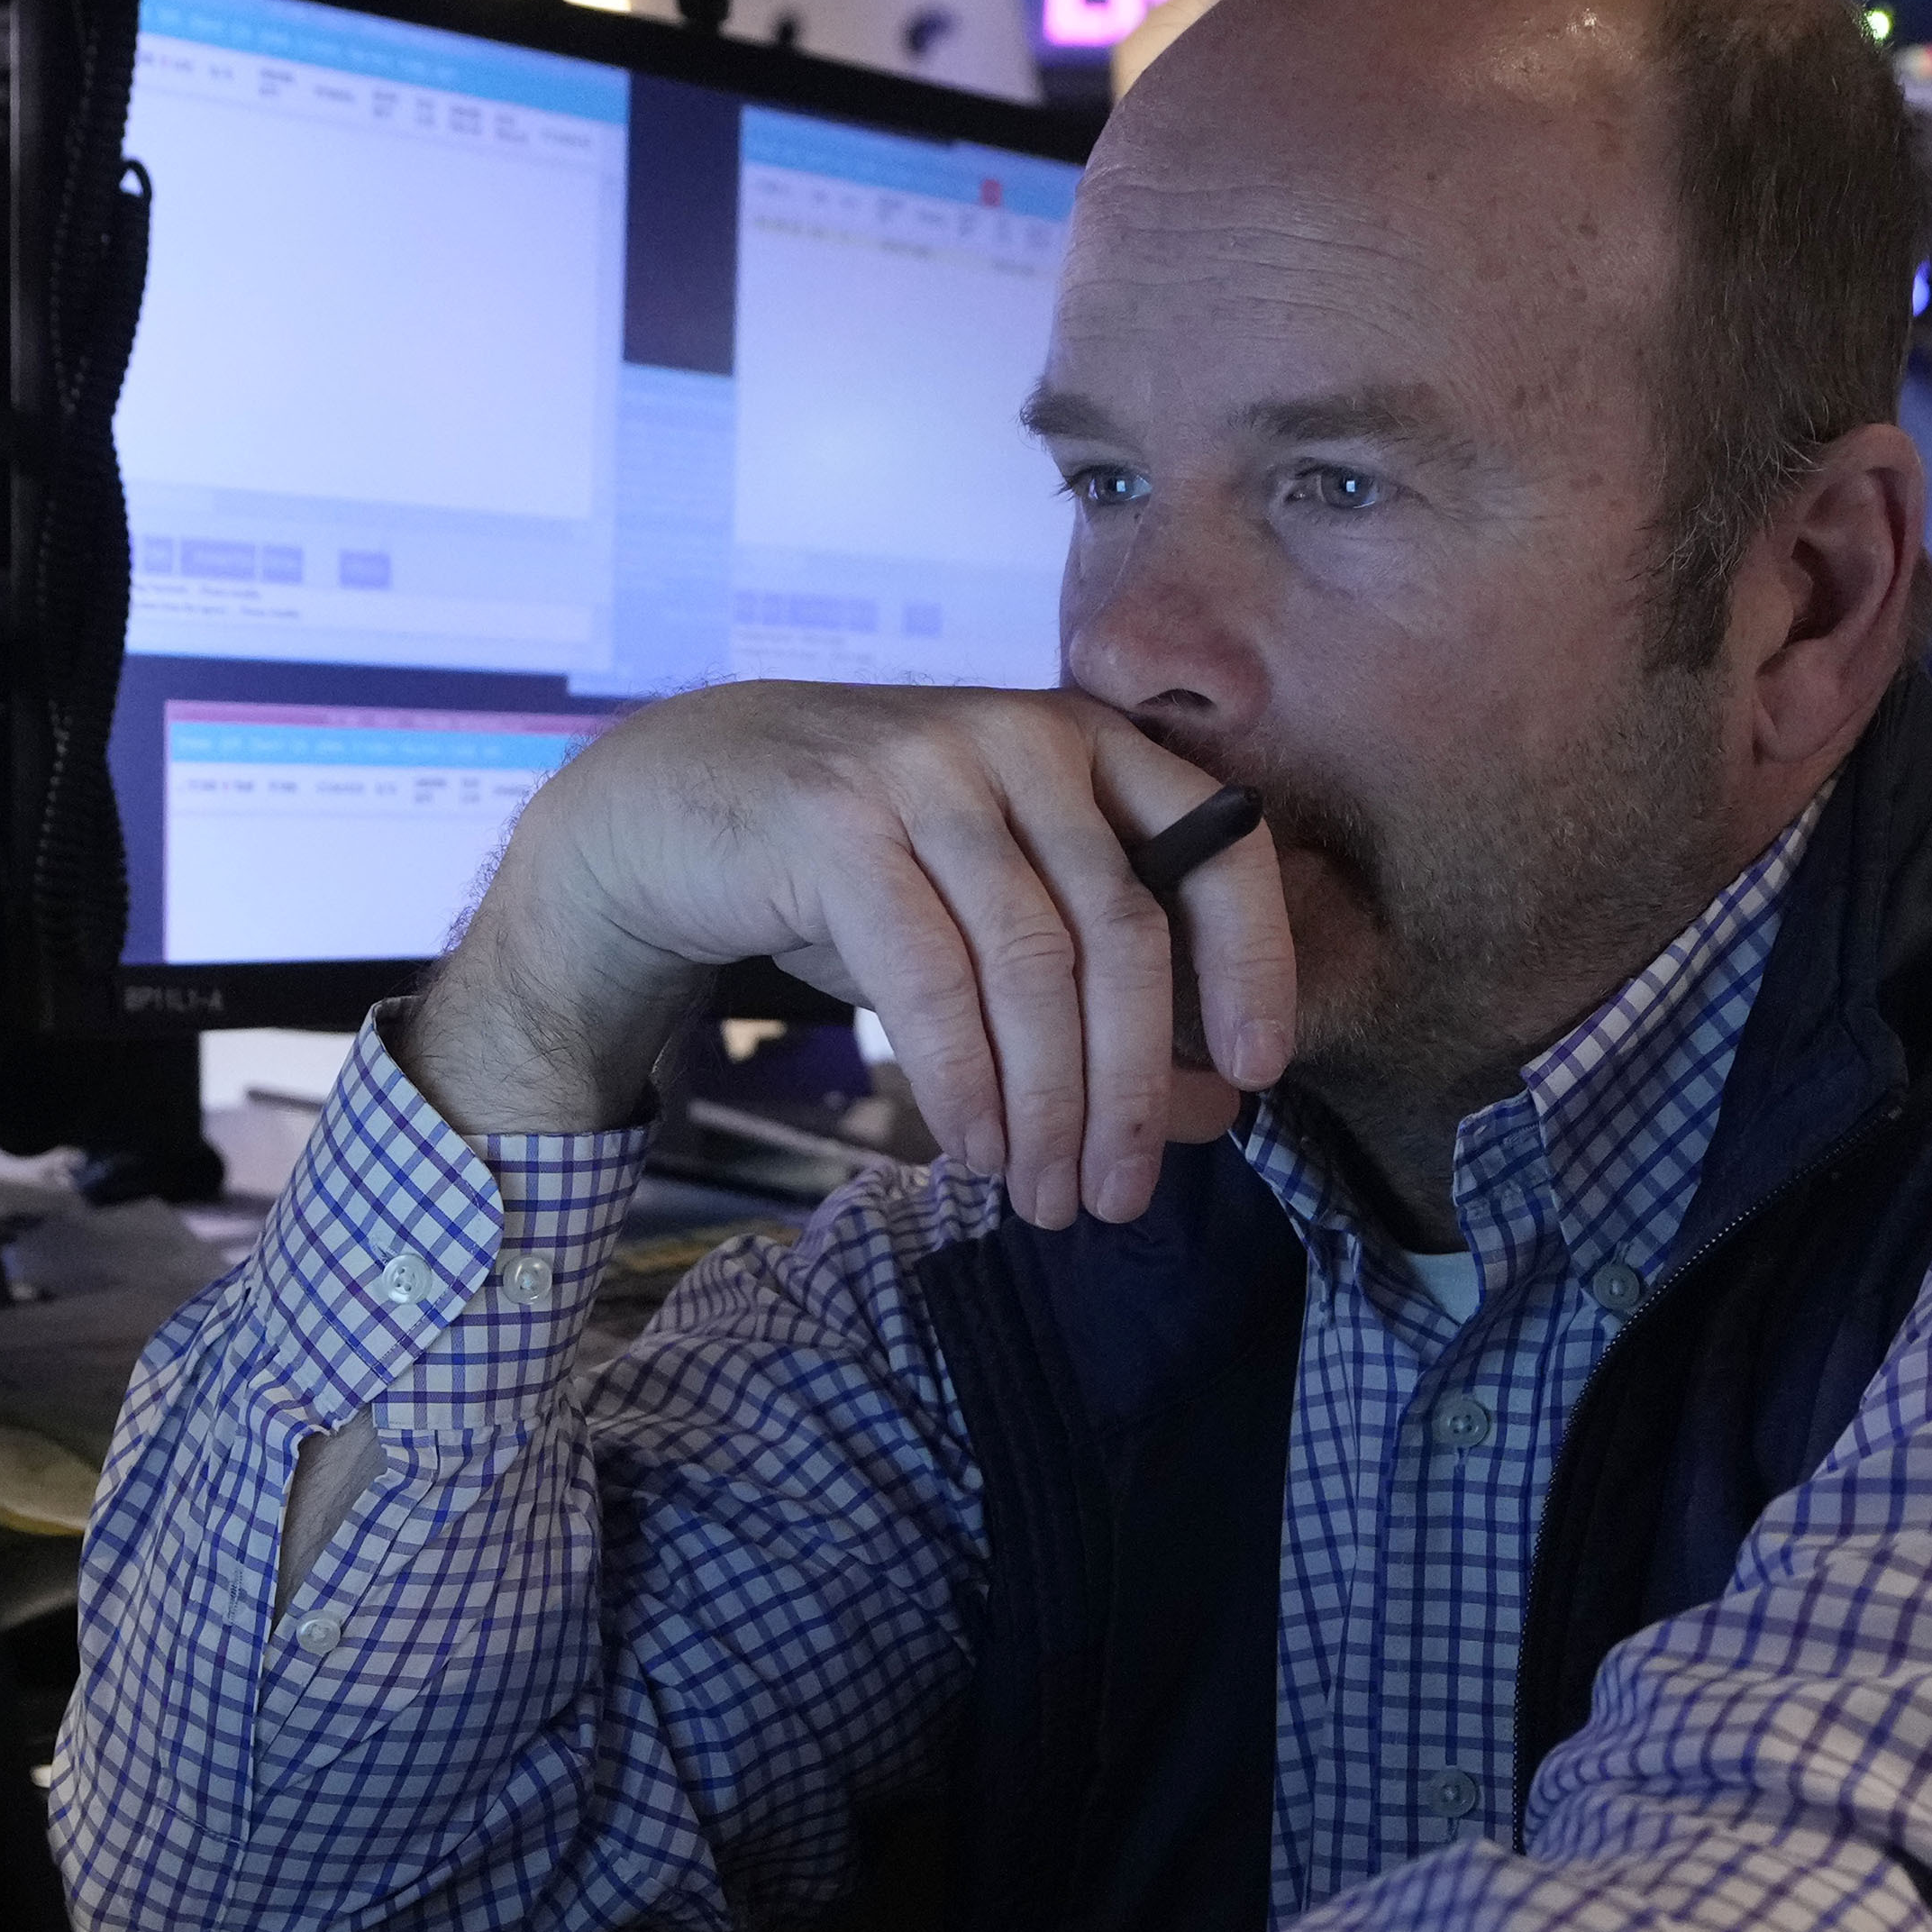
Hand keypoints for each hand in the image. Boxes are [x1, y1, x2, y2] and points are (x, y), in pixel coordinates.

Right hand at [406, 684, 1292, 1227]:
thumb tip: (1217, 1115)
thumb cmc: (859, 867)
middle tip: (1120, 1195)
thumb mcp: (993, 916)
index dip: (1255, 965)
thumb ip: (1105, 996)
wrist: (674, 802)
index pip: (1218, 847)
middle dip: (1132, 1086)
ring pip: (1031, 967)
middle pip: (1121, 933)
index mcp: (1088, 740)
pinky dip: (962, 1083)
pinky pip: (931, 980)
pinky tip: (972, 1146)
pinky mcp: (837, 822)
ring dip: (1047, 1106)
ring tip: (1044, 1195)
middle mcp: (1021, 736)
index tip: (1257, 1073)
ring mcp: (928, 769)